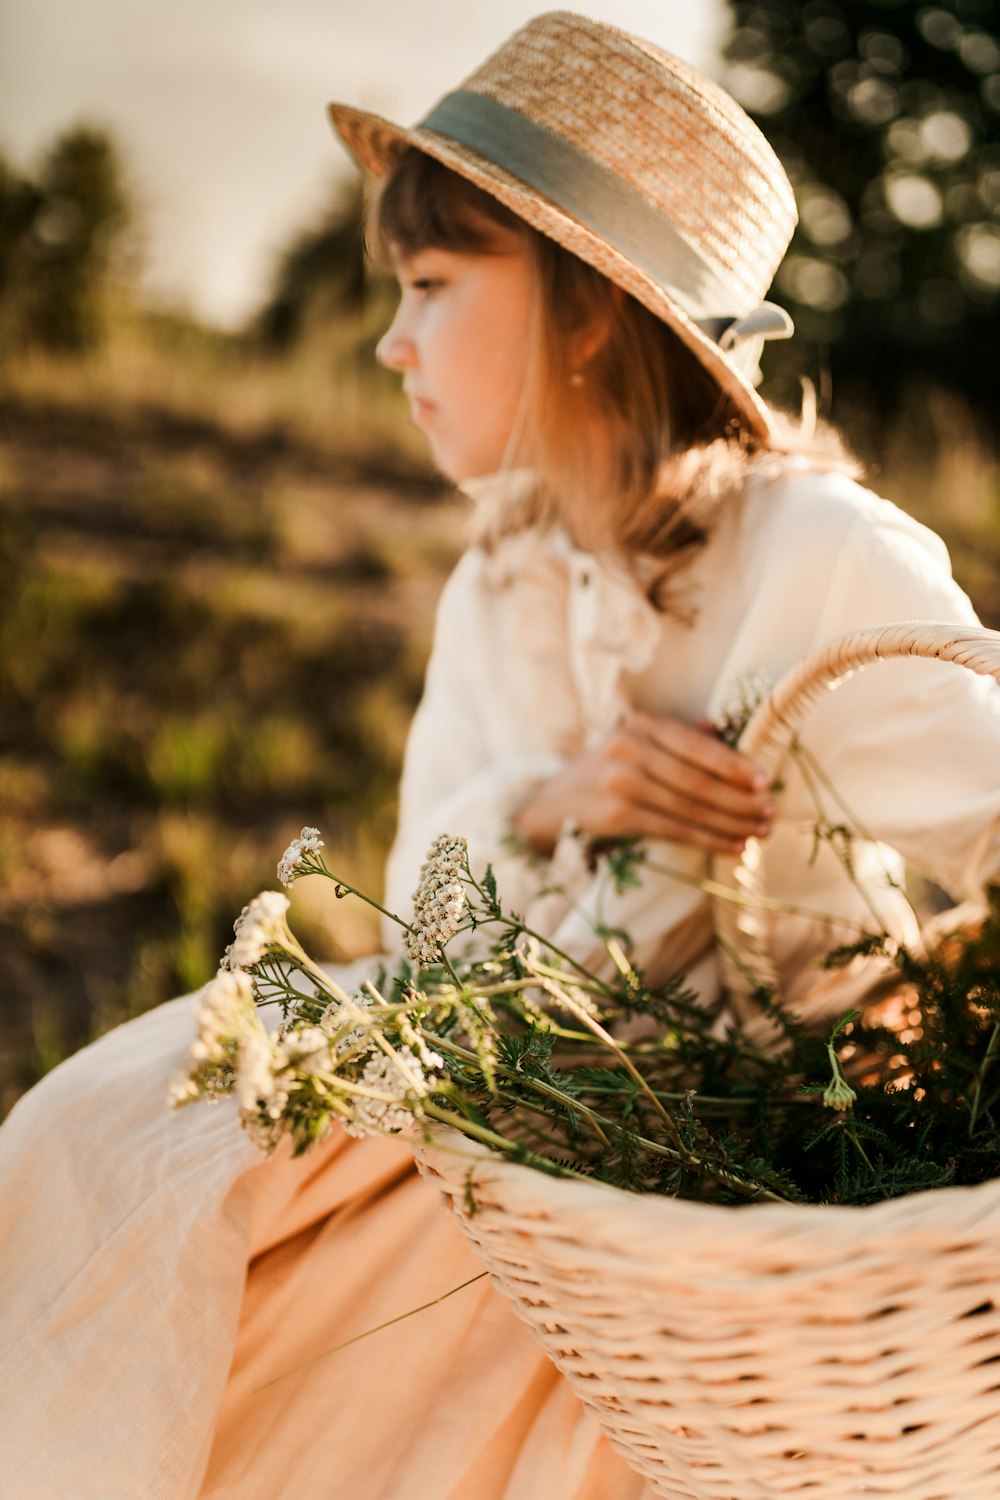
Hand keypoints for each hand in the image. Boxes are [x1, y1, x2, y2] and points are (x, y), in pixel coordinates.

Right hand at [512, 711, 772, 856]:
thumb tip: (721, 728)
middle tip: (770, 812)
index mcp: (640, 725)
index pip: (696, 745)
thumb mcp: (634, 742)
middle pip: (697, 779)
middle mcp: (628, 749)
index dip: (733, 764)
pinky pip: (673, 830)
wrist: (551, 803)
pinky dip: (707, 840)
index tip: (763, 781)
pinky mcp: (615, 815)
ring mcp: (620, 782)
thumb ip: (675, 737)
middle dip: (739, 799)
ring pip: (689, 807)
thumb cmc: (604, 771)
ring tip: (759, 832)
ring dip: (731, 822)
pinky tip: (732, 847)